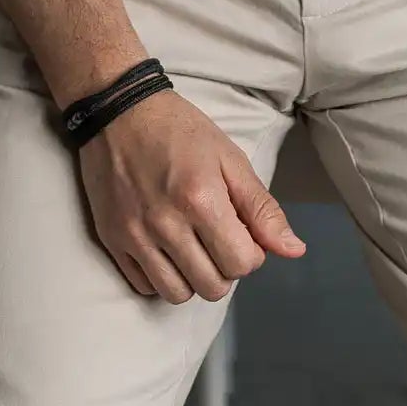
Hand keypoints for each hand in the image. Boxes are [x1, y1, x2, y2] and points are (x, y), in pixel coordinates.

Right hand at [77, 88, 305, 300]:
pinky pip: (144, 286)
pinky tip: (166, 250)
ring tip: (192, 247)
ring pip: (177, 295)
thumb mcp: (229, 158)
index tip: (241, 231)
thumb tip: (295, 250)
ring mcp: (135, 234)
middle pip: (212, 287)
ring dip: (193, 278)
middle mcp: (166, 223)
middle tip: (218, 239)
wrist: (119, 110)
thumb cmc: (179, 130)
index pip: (242, 264)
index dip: (251, 252)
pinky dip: (161, 277)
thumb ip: (262, 208)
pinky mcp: (111, 239)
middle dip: (225, 268)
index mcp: (202, 199)